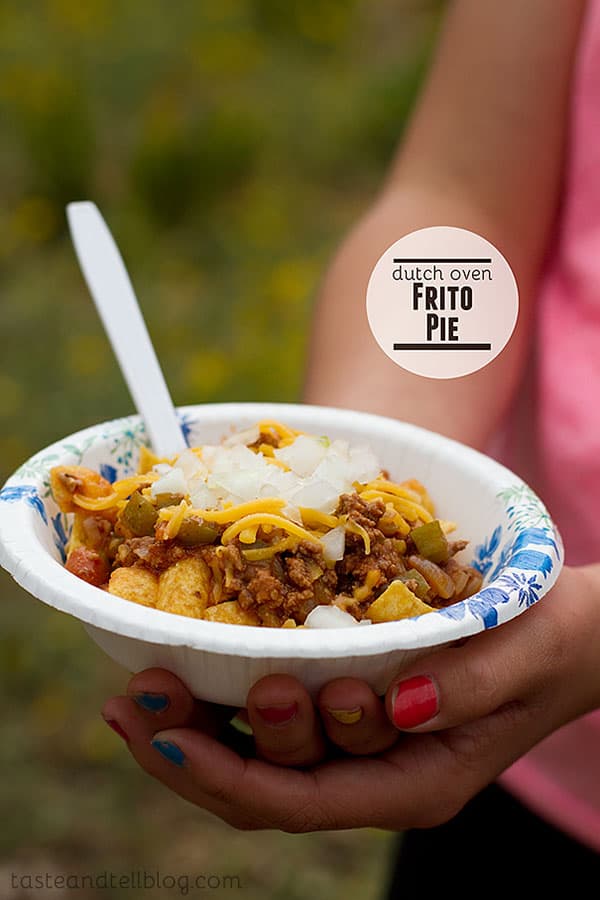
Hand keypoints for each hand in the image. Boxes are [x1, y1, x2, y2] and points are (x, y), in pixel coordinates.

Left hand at [101, 564, 599, 831]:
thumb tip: (392, 704)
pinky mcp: (354, 708)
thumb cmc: (553, 639)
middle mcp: (379, 774)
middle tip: (139, 695)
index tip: (163, 732)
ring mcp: (362, 746)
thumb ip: (466, 686)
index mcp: (417, 781)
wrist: (570, 633)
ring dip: (196, 727)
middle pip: (265, 790)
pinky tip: (188, 669)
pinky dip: (225, 703)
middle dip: (193, 750)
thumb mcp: (523, 653)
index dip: (225, 773)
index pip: (301, 802)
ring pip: (261, 761)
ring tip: (143, 684)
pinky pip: (276, 725)